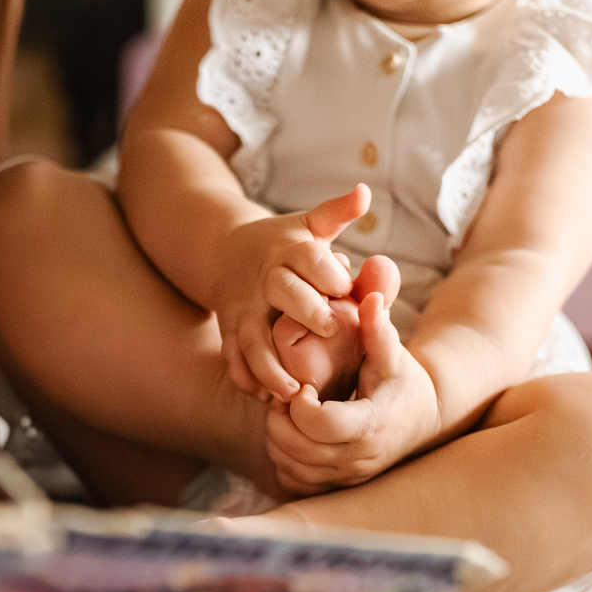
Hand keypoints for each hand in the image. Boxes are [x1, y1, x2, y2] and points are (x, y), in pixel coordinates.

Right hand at [212, 185, 370, 402]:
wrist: (226, 253)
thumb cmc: (284, 244)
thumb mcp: (309, 225)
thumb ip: (338, 213)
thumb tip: (365, 191)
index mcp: (288, 252)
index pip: (310, 258)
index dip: (328, 272)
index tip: (345, 288)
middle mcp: (265, 281)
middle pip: (284, 293)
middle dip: (305, 311)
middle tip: (329, 331)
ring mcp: (244, 310)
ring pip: (254, 339)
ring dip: (270, 366)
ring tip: (294, 391)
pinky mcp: (230, 332)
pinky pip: (234, 359)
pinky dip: (246, 379)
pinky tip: (265, 399)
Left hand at [264, 292, 441, 492]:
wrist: (423, 419)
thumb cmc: (401, 381)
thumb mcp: (392, 355)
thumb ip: (378, 328)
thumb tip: (369, 297)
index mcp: (370, 424)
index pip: (319, 423)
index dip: (299, 404)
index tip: (302, 386)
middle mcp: (359, 458)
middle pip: (297, 448)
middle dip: (280, 420)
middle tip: (287, 398)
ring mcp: (348, 477)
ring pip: (290, 467)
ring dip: (278, 439)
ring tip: (288, 414)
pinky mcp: (338, 487)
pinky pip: (294, 482)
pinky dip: (284, 461)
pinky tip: (293, 436)